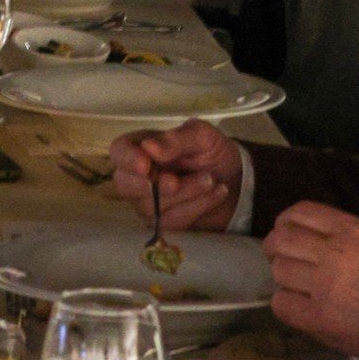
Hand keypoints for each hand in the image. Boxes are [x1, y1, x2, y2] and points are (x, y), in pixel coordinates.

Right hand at [109, 120, 242, 231]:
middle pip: (125, 185)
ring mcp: (148, 202)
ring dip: (187, 193)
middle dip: (155, 186)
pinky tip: (216, 194)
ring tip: (212, 180)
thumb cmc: (213, 152)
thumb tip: (148, 148)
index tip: (146, 166)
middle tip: (177, 181)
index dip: (128, 159)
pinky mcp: (164, 223)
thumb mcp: (201, 136)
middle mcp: (138, 176)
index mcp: (142, 147)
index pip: (119, 151)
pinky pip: (173, 221)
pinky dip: (197, 206)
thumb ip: (176, 139)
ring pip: (153, 206)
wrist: (239, 181)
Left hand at [263, 203, 358, 359]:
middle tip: (278, 258)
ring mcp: (324, 287)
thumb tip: (301, 233)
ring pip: (279, 271)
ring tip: (295, 285)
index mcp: (350, 229)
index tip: (283, 230)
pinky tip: (296, 306)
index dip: (285, 221)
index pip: (301, 211)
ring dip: (283, 277)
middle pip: (282, 240)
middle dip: (274, 247)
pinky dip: (284, 304)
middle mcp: (333, 253)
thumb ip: (337, 232)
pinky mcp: (319, 318)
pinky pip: (282, 304)